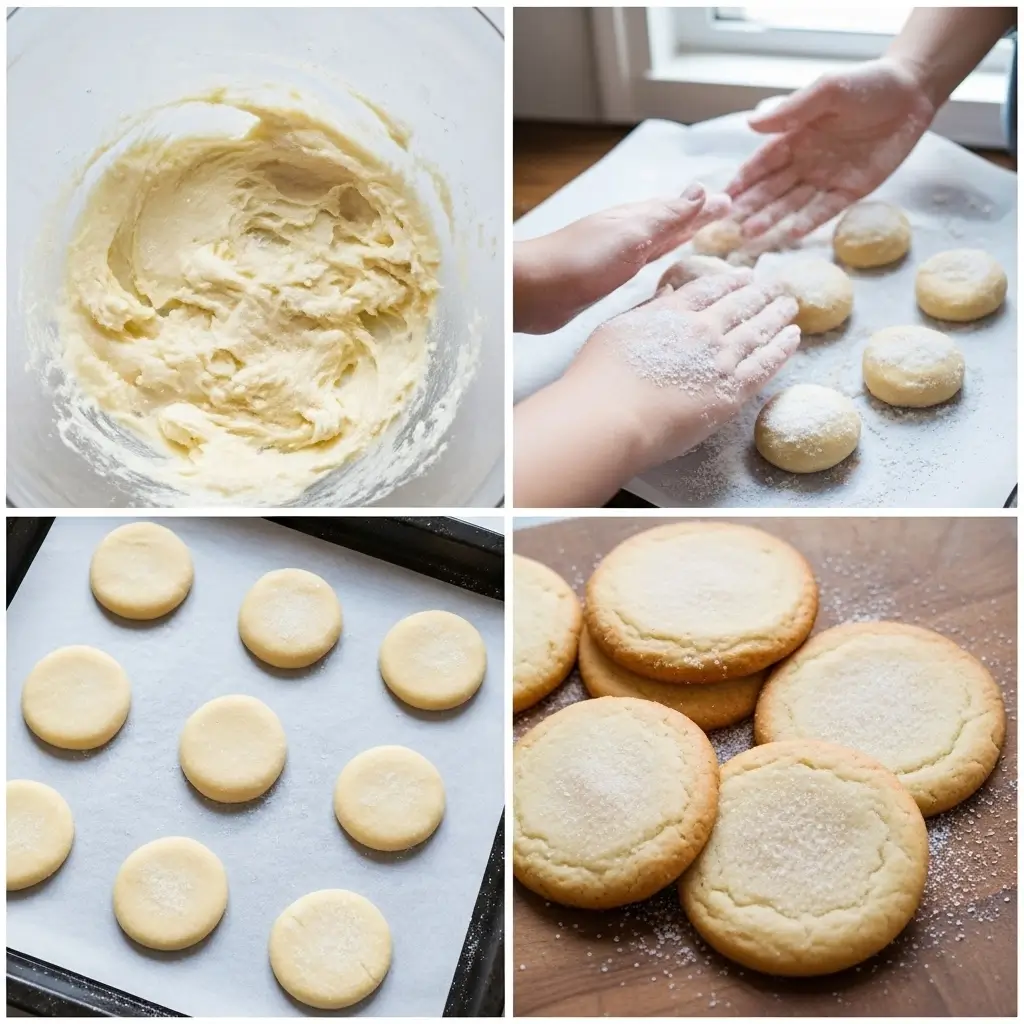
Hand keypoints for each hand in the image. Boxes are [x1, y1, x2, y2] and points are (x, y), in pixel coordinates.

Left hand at [514, 184, 730, 333]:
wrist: (534, 290)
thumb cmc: (580, 261)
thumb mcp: (632, 235)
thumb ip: (667, 216)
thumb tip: (704, 189)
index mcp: (635, 219)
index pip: (678, 208)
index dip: (703, 207)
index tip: (731, 203)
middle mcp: (626, 233)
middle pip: (668, 222)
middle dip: (694, 219)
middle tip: (724, 215)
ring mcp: (613, 256)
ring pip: (655, 243)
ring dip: (677, 238)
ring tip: (698, 236)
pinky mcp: (602, 279)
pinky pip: (640, 265)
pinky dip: (656, 261)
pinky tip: (657, 267)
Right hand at [571, 270, 799, 465]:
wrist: (611, 416)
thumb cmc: (600, 378)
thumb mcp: (615, 330)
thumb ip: (646, 311)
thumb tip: (667, 293)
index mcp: (671, 312)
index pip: (708, 289)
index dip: (729, 281)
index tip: (744, 276)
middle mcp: (701, 329)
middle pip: (739, 305)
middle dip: (759, 294)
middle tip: (776, 286)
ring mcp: (719, 360)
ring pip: (757, 331)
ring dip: (776, 315)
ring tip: (790, 306)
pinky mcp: (731, 392)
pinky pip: (765, 364)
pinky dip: (782, 348)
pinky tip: (793, 337)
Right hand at [726, 58, 936, 247]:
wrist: (912, 93)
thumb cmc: (867, 84)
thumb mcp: (827, 90)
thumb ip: (791, 109)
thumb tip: (750, 124)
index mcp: (794, 137)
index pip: (762, 163)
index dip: (742, 180)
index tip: (723, 197)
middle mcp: (805, 161)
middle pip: (772, 189)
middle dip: (750, 206)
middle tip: (730, 225)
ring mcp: (826, 178)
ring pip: (792, 203)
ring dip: (771, 219)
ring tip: (750, 234)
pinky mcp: (851, 190)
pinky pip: (825, 210)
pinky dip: (808, 222)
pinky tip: (791, 234)